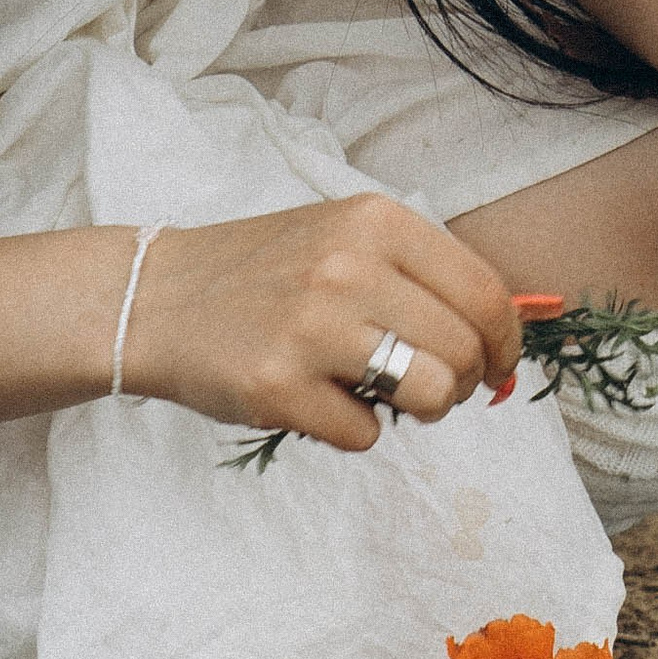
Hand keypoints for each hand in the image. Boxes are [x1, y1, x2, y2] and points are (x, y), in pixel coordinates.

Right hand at [120, 195, 523, 451]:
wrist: (154, 298)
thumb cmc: (263, 274)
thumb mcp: (344, 239)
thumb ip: (419, 276)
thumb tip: (503, 343)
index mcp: (376, 222)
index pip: (485, 294)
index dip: (504, 344)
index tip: (494, 366)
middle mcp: (348, 268)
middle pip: (463, 352)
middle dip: (460, 383)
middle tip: (425, 385)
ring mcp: (311, 329)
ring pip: (430, 396)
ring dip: (418, 410)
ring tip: (380, 392)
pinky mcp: (277, 388)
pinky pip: (366, 436)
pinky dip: (351, 429)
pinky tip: (316, 399)